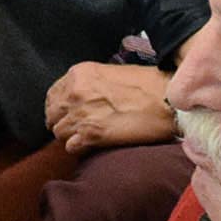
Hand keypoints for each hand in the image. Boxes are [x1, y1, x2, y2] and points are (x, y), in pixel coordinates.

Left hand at [41, 62, 178, 152]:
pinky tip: (91, 145)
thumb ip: (90, 83)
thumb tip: (83, 95)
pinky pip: (71, 147)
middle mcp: (75, 93)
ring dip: (70, 136)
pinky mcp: (91, 135)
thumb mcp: (113, 72)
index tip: (66, 113)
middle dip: (62, 122)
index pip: (52, 95)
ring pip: (59, 133)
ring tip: (86, 137)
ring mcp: (81, 114)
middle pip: (52, 115)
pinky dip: (79, 148)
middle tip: (75, 127)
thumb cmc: (148, 85)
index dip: (59, 107)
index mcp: (79, 74)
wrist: (167, 102)